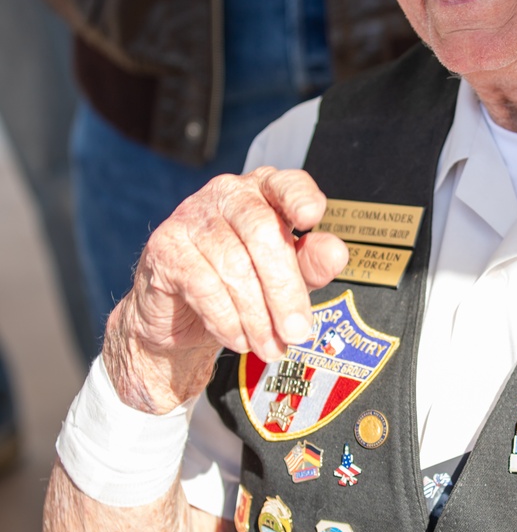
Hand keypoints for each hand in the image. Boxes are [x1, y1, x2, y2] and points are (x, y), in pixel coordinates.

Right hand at [103, 168, 348, 413]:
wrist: (180, 315)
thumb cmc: (242, 284)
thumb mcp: (287, 275)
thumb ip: (311, 262)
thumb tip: (336, 252)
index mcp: (264, 192)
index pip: (286, 184)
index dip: (298, 198)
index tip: (311, 218)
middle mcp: (228, 194)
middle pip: (262, 233)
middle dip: (284, 290)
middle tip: (297, 332)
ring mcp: (192, 216)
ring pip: (233, 264)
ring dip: (257, 316)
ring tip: (270, 347)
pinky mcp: (165, 246)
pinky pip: (202, 284)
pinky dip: (226, 319)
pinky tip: (238, 339)